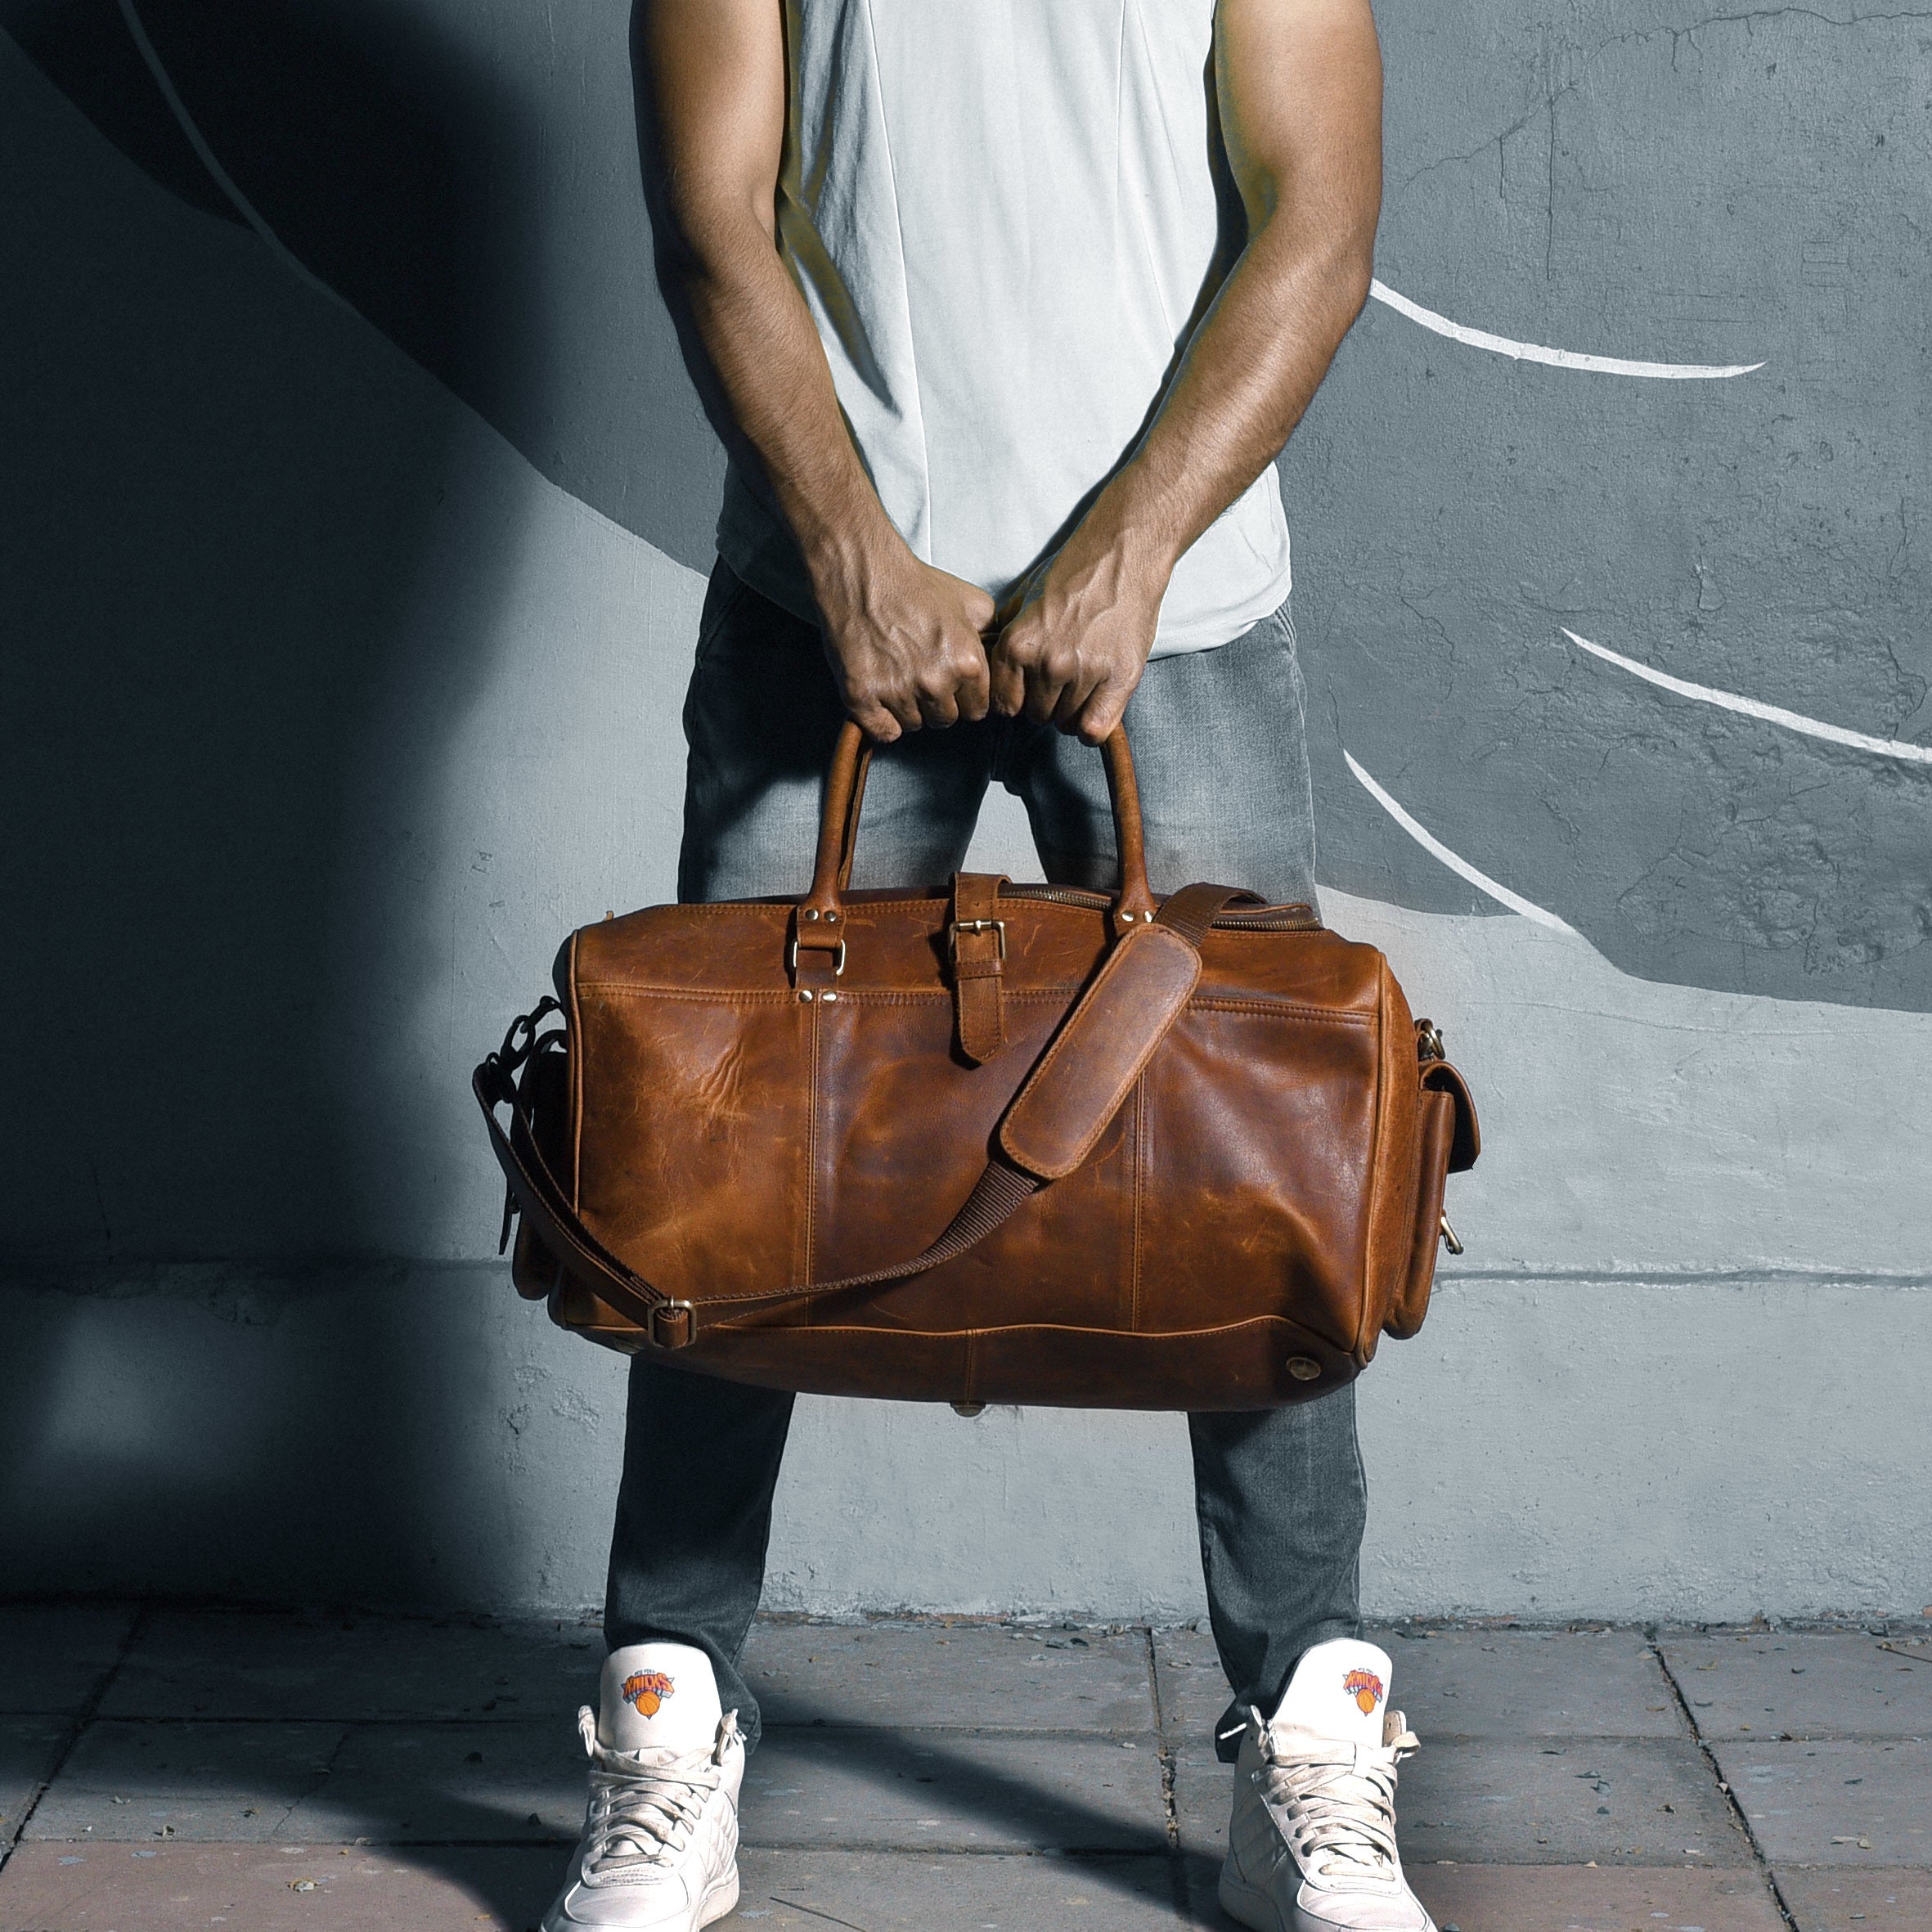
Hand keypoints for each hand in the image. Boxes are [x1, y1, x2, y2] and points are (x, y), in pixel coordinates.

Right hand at [816, 544, 995, 741]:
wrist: (862, 574)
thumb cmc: (914, 585)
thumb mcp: (970, 601)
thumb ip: (990, 634)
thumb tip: (996, 653)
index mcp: (966, 663)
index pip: (976, 710)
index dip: (964, 698)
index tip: (951, 685)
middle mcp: (935, 682)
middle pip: (945, 720)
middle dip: (937, 703)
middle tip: (921, 675)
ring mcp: (897, 692)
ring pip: (914, 725)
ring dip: (909, 708)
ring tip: (898, 676)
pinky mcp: (862, 697)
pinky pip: (884, 731)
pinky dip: (882, 720)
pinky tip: (881, 697)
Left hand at [988, 535, 1165, 744]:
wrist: (1120, 556)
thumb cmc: (1072, 575)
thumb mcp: (1022, 602)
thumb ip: (1005, 638)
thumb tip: (990, 671)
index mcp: (1017, 645)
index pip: (1005, 705)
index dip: (1017, 701)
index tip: (1029, 692)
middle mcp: (1047, 663)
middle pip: (1036, 716)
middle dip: (1046, 703)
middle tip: (1061, 683)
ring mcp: (1083, 672)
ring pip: (1066, 723)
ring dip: (1072, 711)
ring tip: (1082, 685)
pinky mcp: (1117, 679)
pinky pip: (1094, 729)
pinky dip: (1093, 726)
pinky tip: (1096, 707)